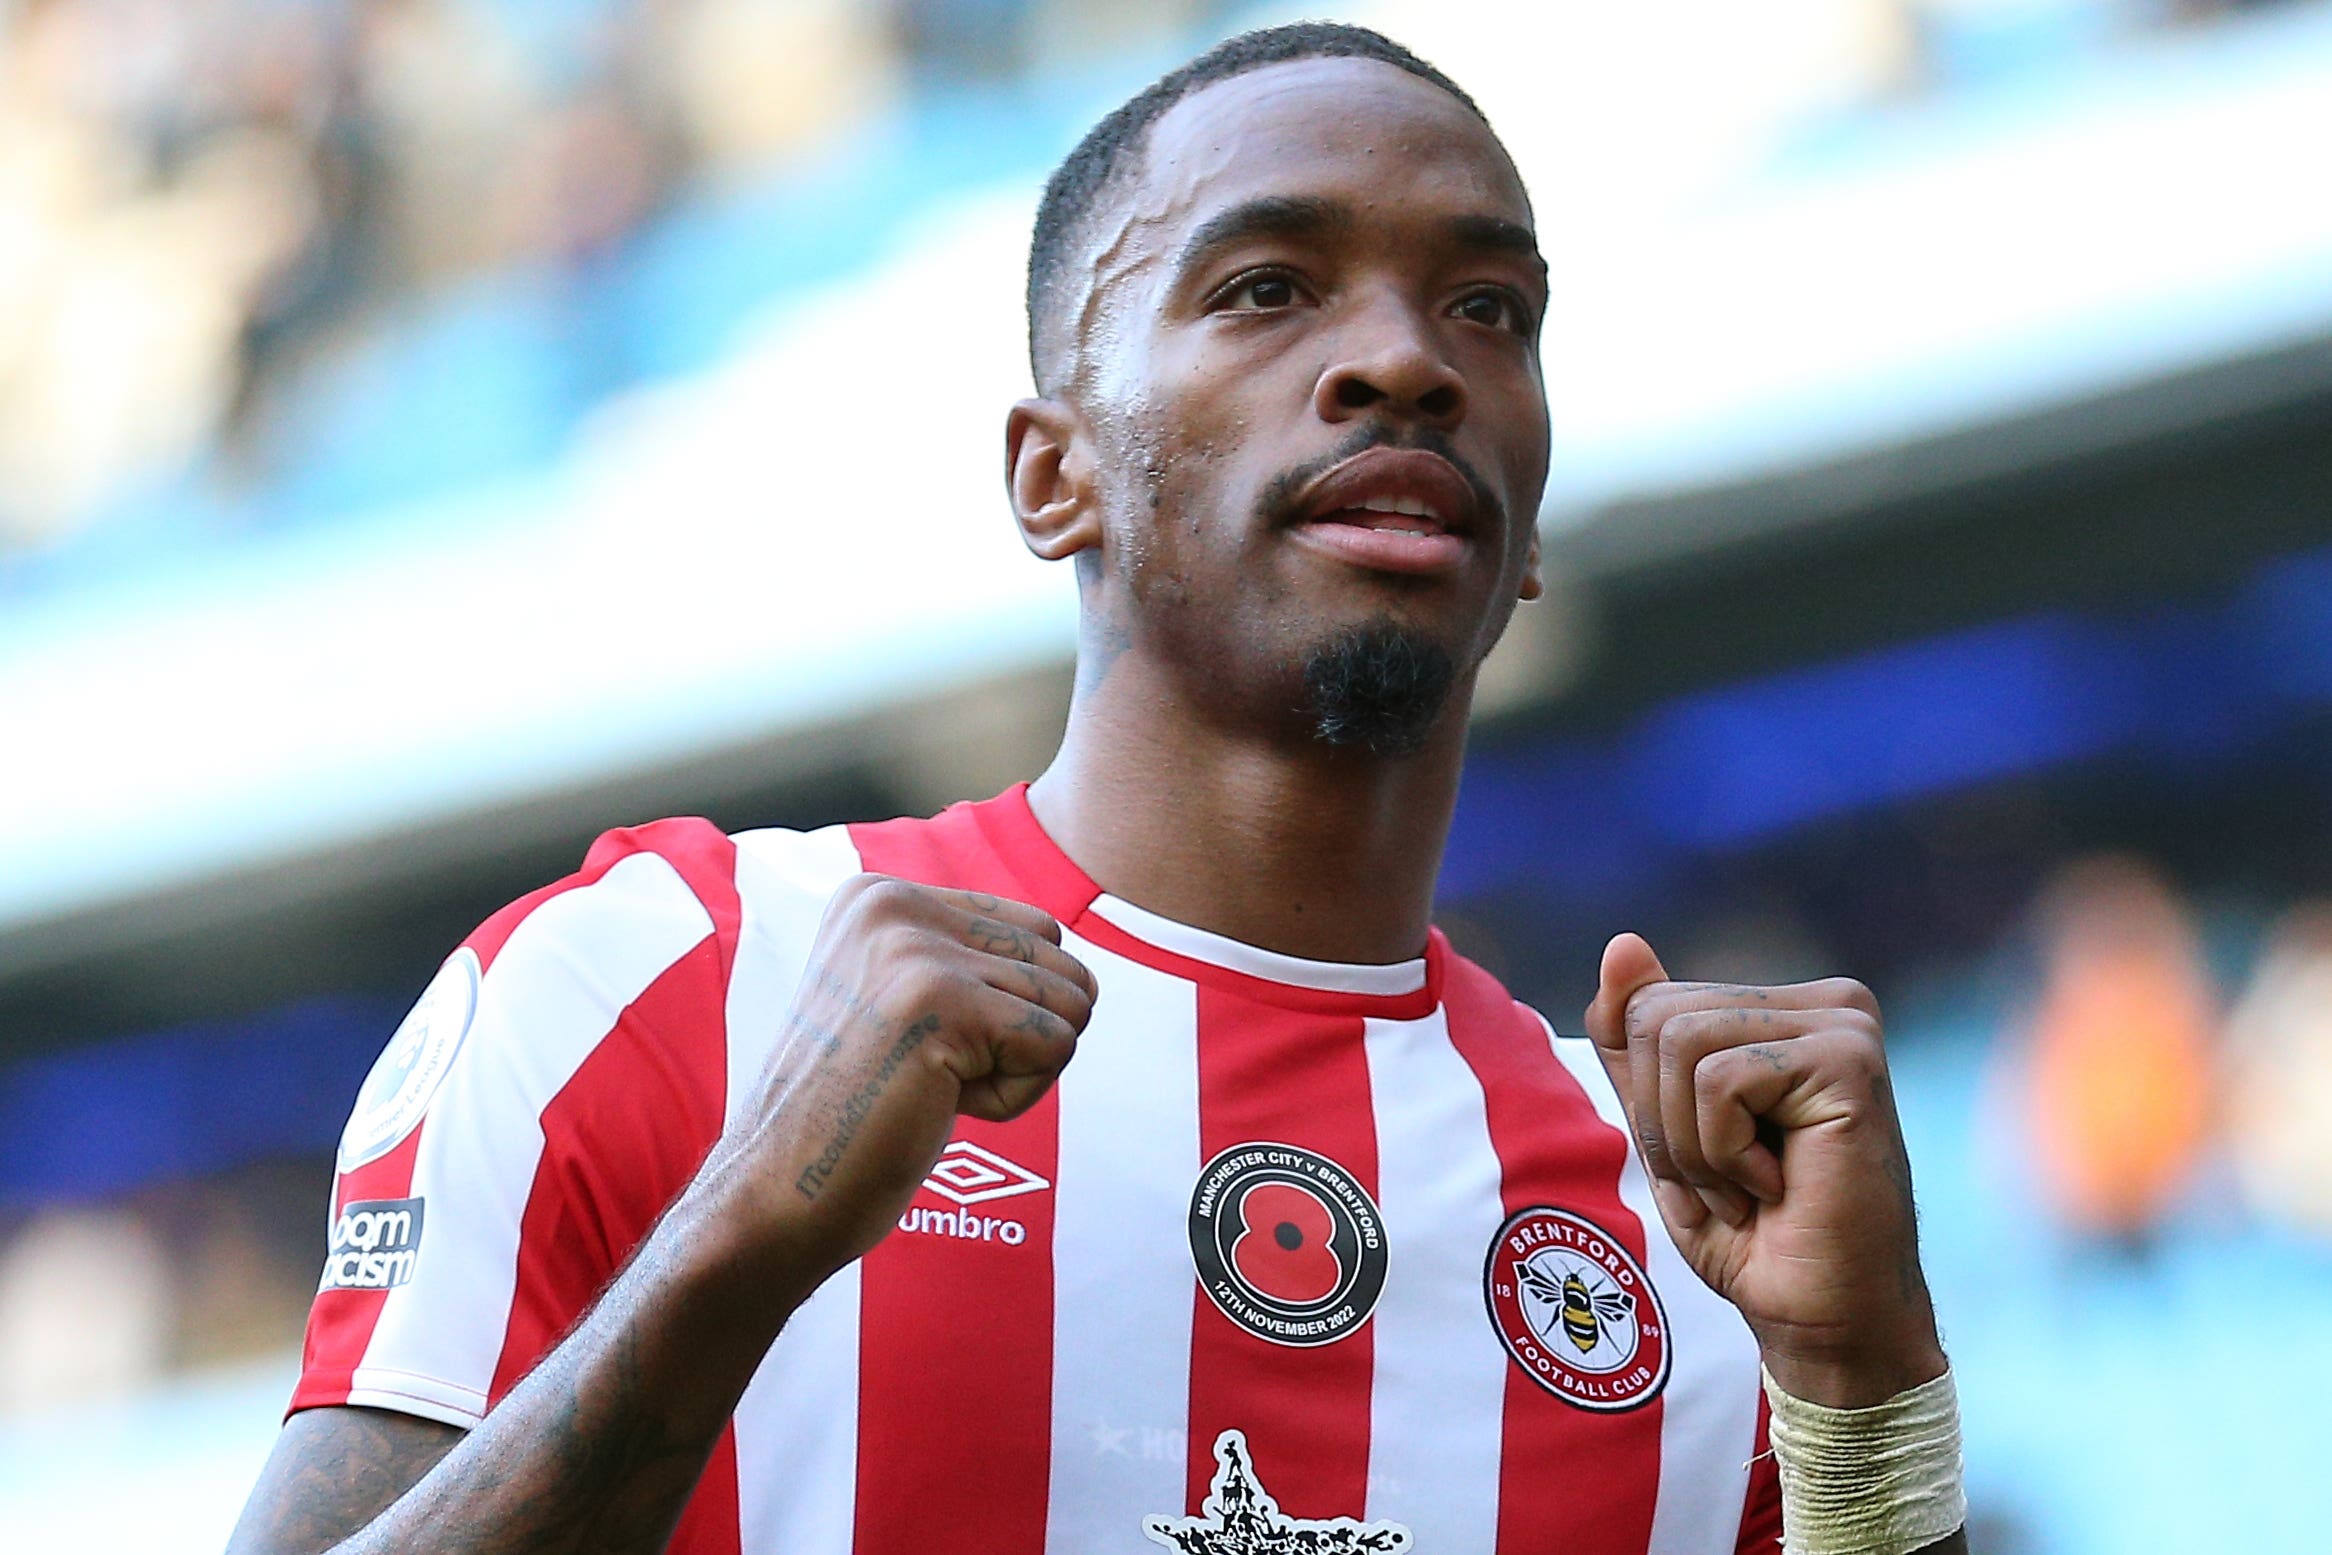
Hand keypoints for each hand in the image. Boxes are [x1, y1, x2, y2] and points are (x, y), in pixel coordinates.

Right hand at [698, 875, 1096, 1285]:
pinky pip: (1056, 1044)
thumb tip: (1087, 982)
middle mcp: (893, 905)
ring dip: (1018, 1070)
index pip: (1034, 929)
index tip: (926, 1046)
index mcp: (879, 895)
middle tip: (931, 1076)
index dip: (1009, 1008)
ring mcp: (915, 948)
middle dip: (1022, 1038)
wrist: (780, 1192)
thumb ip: (973, 967)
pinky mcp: (943, 1001)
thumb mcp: (904, 1006)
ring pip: (1066, 1003)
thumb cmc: (857, 1116)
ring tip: (932, 1088)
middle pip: (1058, 961)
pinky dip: (1016, 1096)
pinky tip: (941, 1104)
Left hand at [1584, 933, 1945, 1406]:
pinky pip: (1718, 1082)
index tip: (1713, 1162)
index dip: (1648, 1101)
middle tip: (1733, 1182)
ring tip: (1755, 1186)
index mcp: (1785, 1009)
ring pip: (1680, 1045)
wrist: (1823, 1321)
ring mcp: (1844, 1025)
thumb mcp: (1666, 1127)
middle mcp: (1826, 1003)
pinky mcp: (1848, 1060)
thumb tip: (1622, 944)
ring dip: (1694, 1144)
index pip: (1647, 1006)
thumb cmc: (1752, 1234)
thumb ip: (1637, 1041)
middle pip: (1656, 1017)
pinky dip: (1724, 1153)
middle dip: (1665, 1121)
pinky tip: (1781, 1186)